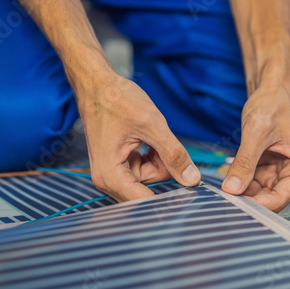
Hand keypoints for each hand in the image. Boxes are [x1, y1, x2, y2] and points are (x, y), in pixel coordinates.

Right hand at [76, 72, 200, 201]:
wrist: (98, 84)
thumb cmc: (116, 100)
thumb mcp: (152, 125)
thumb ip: (174, 154)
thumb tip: (192, 179)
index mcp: (110, 175)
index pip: (145, 203)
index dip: (169, 200)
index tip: (189, 192)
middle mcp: (108, 180)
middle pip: (150, 189)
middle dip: (162, 167)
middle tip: (159, 143)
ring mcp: (114, 173)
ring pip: (152, 178)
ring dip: (159, 158)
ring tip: (150, 136)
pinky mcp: (121, 165)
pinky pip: (147, 169)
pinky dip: (154, 155)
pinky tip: (147, 139)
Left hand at [222, 84, 289, 211]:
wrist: (270, 90)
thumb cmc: (273, 104)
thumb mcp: (256, 133)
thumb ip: (245, 163)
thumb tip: (232, 188)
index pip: (282, 197)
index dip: (259, 205)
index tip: (237, 207)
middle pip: (272, 198)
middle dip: (250, 200)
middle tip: (226, 201)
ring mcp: (284, 171)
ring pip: (262, 193)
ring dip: (243, 193)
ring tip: (224, 192)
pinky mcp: (271, 168)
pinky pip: (255, 183)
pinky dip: (242, 183)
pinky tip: (228, 182)